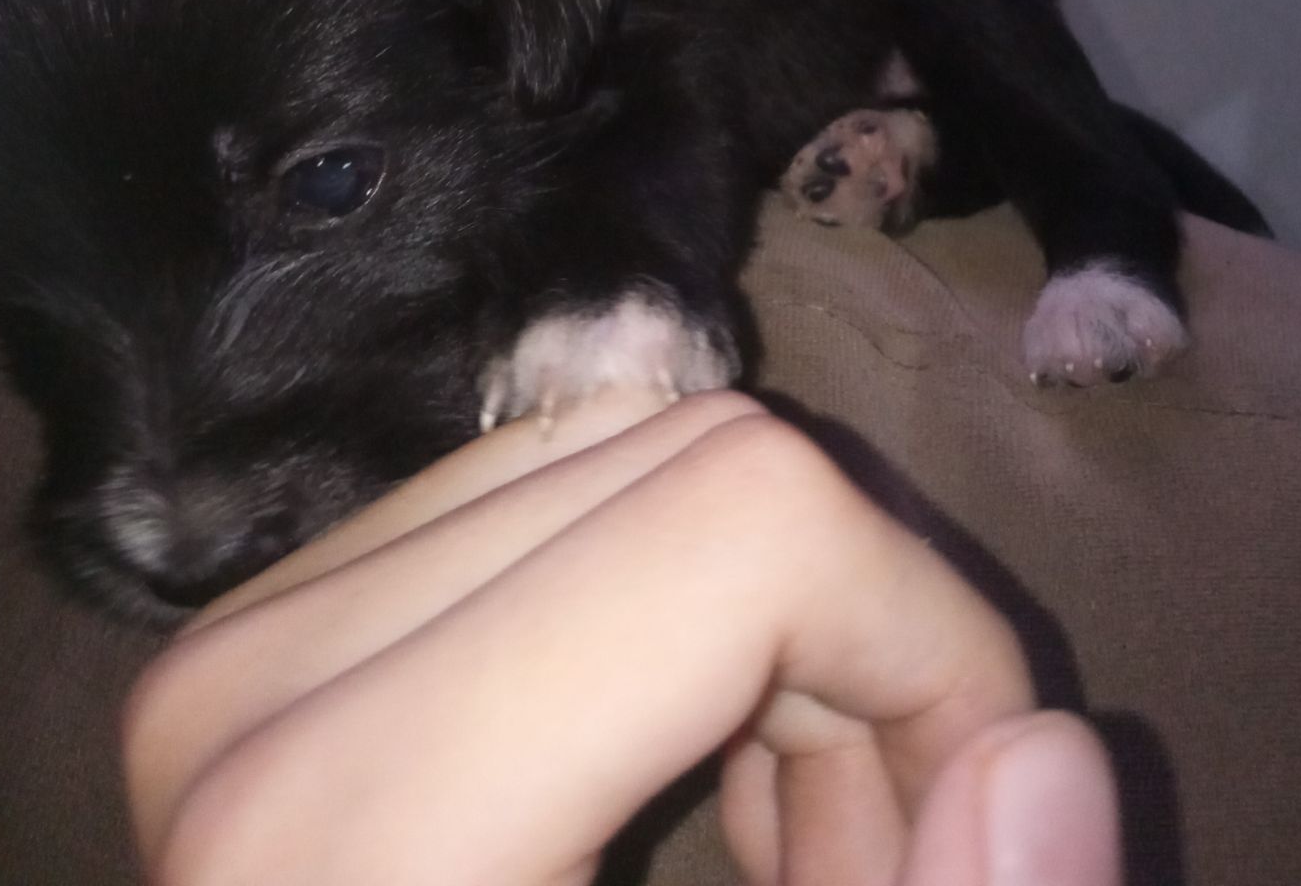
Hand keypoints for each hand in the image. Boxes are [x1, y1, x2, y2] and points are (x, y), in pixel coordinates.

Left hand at [125, 392, 1118, 885]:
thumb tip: (1049, 750)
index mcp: (352, 821)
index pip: (751, 524)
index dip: (935, 655)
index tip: (967, 850)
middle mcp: (263, 679)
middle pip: (708, 471)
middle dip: (866, 661)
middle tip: (880, 881)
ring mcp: (251, 633)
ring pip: (636, 457)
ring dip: (777, 641)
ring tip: (793, 862)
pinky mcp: (266, 626)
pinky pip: (545, 493)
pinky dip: (673, 616)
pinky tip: (690, 790)